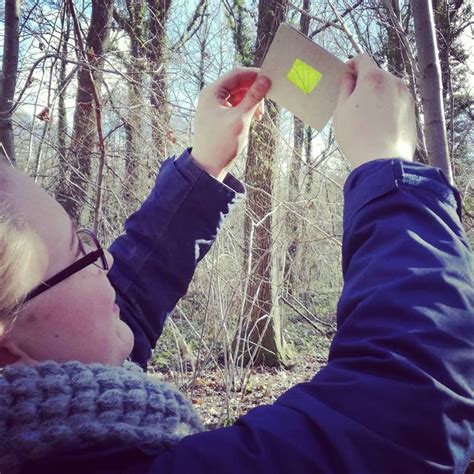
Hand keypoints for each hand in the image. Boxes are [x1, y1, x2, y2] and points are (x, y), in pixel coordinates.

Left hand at [191, 67, 270, 180]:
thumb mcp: (240, 119)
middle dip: (253, 91)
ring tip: (259, 115)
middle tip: (265, 104)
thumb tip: (265, 80)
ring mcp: (213, 106)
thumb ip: (253, 98)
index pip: (236, 74)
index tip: (270, 80)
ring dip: (250, 101)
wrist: (208, 167)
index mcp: (212, 93)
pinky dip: (245, 109)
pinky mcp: (217, 116)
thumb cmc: (221, 144)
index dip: (254, 75)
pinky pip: (234, 105)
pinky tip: (252, 118)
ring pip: (237, 95)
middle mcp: (211, 97)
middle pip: (237, 84)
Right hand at [333, 54, 416, 168]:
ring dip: (376, 97)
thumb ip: (345, 88)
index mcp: (374, 78)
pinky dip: (386, 109)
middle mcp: (394, 82)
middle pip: (375, 75)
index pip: (362, 59)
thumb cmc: (357, 136)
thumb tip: (349, 76)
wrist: (382, 160)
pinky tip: (378, 127)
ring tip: (366, 120)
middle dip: (363, 85)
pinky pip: (396, 103)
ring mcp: (406, 97)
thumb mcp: (341, 110)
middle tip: (352, 105)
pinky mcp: (412, 111)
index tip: (345, 79)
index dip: (351, 66)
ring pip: (387, 89)